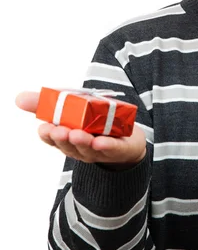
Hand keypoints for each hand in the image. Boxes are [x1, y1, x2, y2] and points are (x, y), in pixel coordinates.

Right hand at [16, 91, 146, 166]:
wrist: (127, 138)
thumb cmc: (93, 123)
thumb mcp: (70, 109)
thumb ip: (46, 104)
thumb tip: (19, 98)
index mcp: (66, 139)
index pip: (53, 139)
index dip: (49, 135)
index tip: (45, 128)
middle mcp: (80, 148)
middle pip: (69, 145)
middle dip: (63, 138)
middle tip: (59, 130)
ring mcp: (99, 151)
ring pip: (88, 148)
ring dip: (82, 142)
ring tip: (77, 134)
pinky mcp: (118, 148)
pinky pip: (111, 148)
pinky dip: (106, 146)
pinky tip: (100, 142)